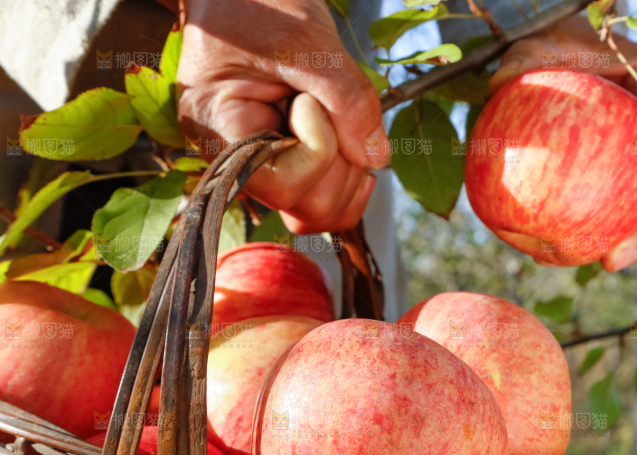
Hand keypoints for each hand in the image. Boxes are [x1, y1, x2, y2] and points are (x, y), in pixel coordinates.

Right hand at [177, 0, 386, 234]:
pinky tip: (347, 134)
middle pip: (308, 207)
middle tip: (327, 104)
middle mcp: (232, 160)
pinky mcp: (285, 162)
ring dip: (347, 165)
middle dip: (340, 159)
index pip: (282, 186)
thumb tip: (376, 159)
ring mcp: (261, 165)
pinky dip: (349, 172)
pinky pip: (324, 195)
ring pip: (321, 209)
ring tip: (329, 111)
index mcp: (217, 128)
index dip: (318, 151)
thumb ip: (348, 99)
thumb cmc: (258, 1)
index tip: (311, 98)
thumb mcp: (308, 39)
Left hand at [490, 15, 636, 271]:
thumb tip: (501, 86)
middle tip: (615, 258)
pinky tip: (561, 255)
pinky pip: (614, 209)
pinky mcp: (621, 177)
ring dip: (630, 243)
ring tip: (599, 264)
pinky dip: (596, 232)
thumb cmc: (555, 43)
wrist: (557, 57)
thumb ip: (527, 58)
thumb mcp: (541, 42)